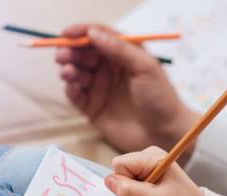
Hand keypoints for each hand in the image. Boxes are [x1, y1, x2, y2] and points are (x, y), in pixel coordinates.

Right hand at [55, 24, 199, 162]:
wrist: (164, 133)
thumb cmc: (160, 98)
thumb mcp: (145, 68)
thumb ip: (119, 49)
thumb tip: (93, 33)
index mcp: (123, 54)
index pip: (98, 36)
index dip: (81, 32)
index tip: (66, 33)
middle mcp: (109, 69)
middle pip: (83, 53)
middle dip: (70, 52)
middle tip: (63, 55)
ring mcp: (100, 88)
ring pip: (76, 73)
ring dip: (69, 69)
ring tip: (69, 73)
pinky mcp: (93, 108)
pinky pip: (75, 95)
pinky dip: (70, 89)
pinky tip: (73, 86)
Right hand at [104, 146, 202, 195]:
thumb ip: (129, 191)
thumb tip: (107, 180)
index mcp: (151, 156)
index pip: (119, 165)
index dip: (123, 183)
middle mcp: (147, 156)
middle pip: (120, 171)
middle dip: (127, 190)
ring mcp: (147, 165)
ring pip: (123, 179)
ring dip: (132, 194)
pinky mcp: (146, 175)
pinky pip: (129, 184)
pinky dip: (135, 195)